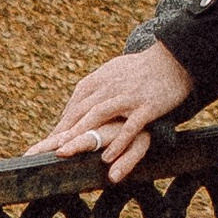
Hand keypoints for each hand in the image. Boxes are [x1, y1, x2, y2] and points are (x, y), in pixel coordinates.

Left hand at [29, 42, 193, 178]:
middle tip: (42, 152)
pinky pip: (129, 126)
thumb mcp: (115, 72)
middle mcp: (110, 87)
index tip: (46, 144)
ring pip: (98, 116)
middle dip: (60, 133)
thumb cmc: (143, 69)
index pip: (75, 104)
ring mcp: (127, 97)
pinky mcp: (146, 106)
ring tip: (63, 153)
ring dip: (79, 135)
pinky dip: (117, 141)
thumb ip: (97, 87)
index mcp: (100, 80)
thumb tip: (80, 104)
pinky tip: (107, 158)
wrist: (175, 59)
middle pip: (80, 111)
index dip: (60, 125)